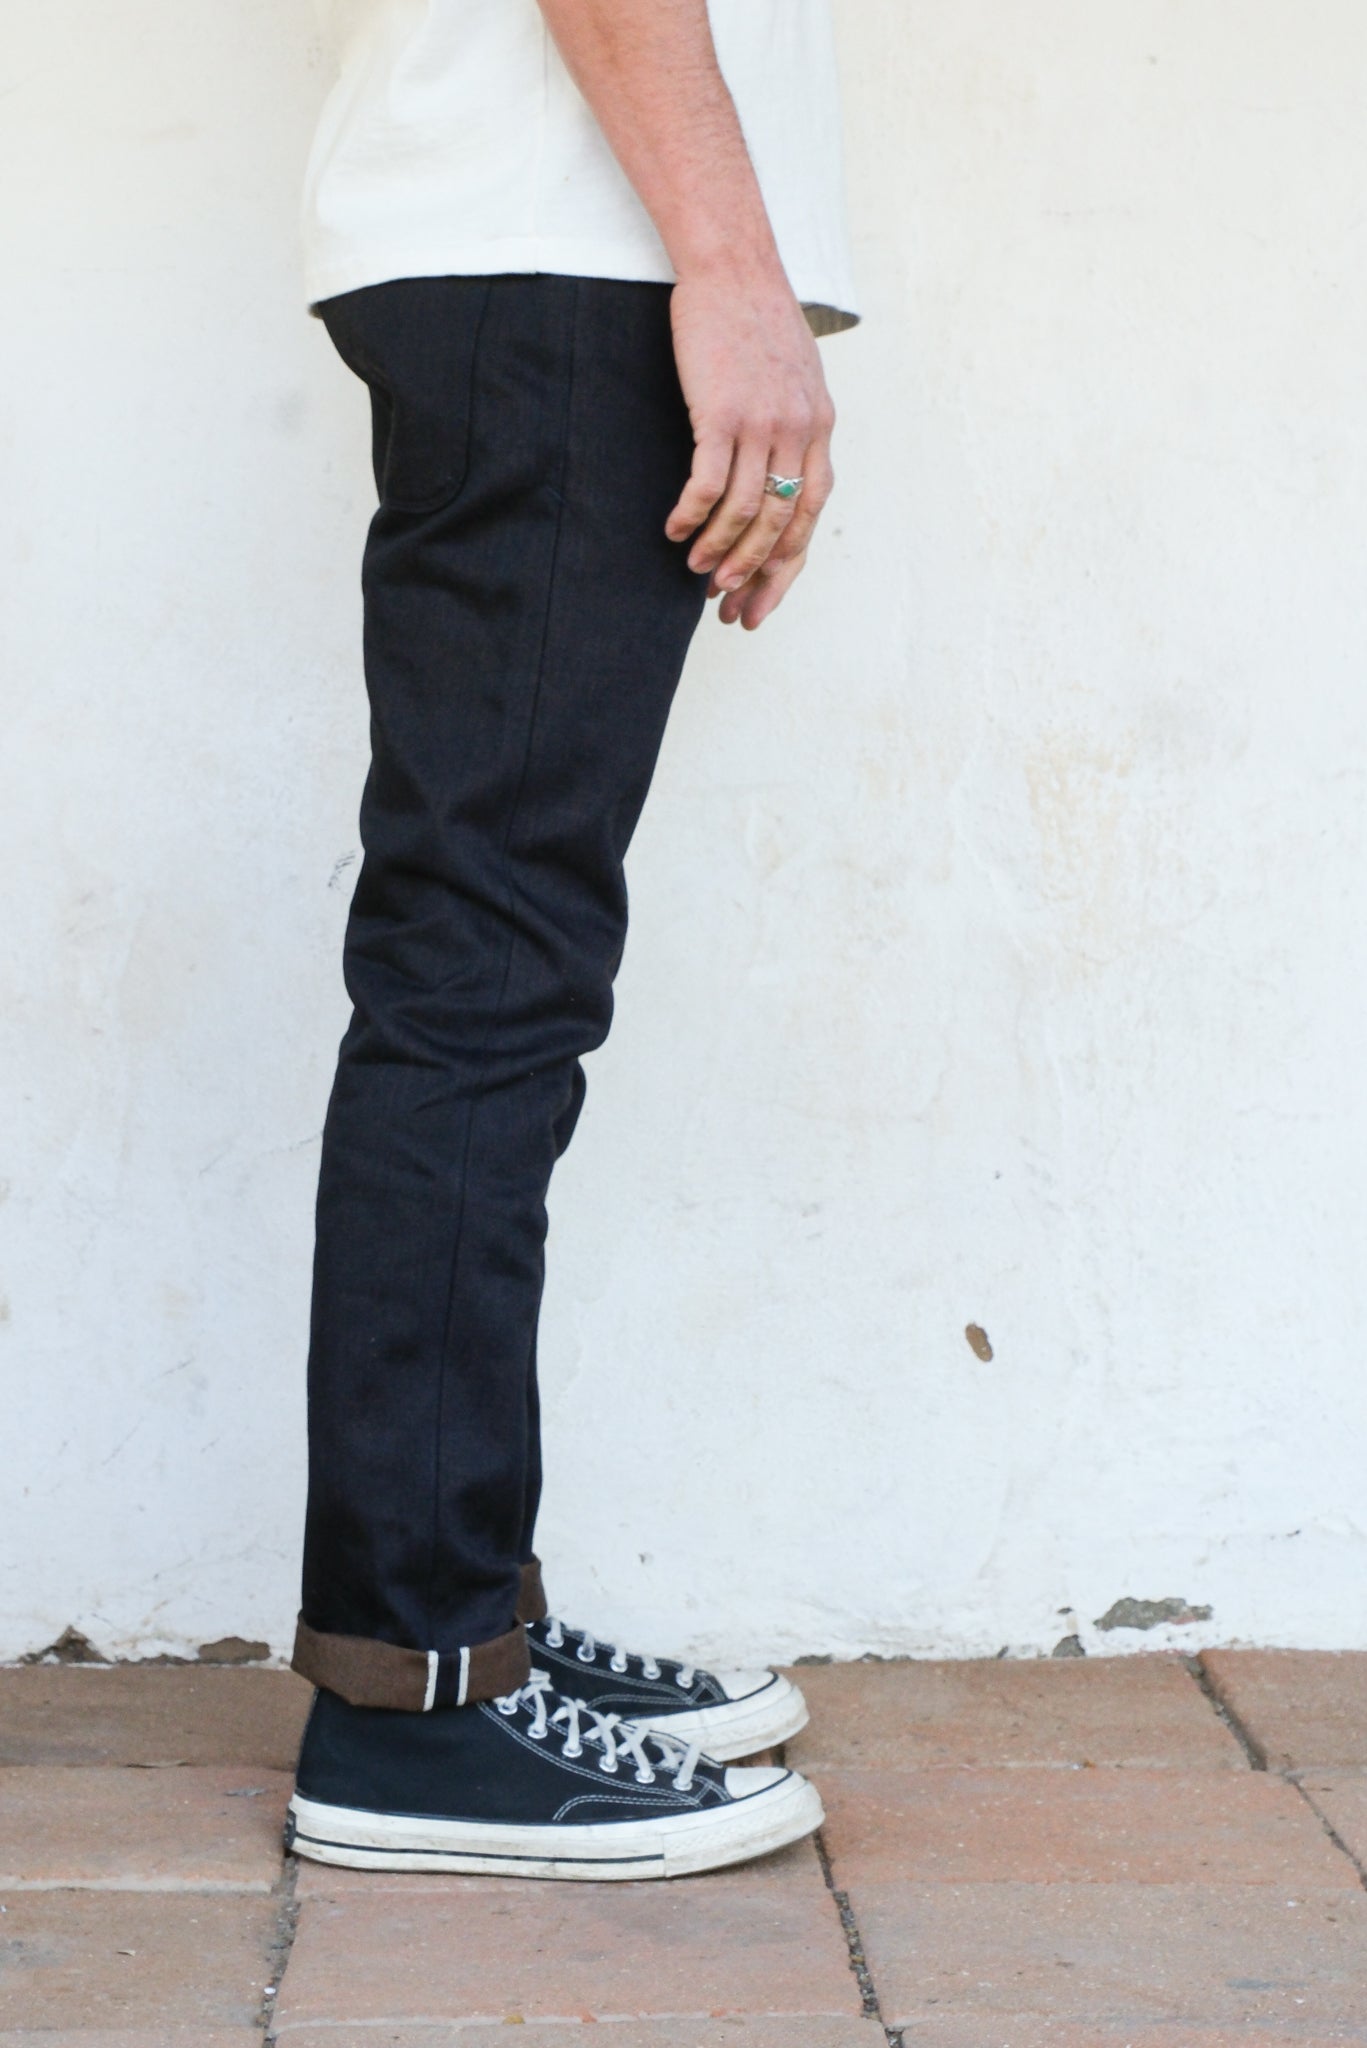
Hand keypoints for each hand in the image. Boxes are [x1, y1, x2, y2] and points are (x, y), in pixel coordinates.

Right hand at [665, 263, 835, 627]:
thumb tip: (784, 472)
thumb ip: (797, 426)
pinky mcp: (721, 412)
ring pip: (744, 512)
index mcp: (819, 430)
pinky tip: (673, 530)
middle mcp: (798, 433)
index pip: (808, 517)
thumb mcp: (798, 377)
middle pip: (779, 525)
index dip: (785, 567)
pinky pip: (707, 483)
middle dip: (752, 574)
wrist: (734, 267)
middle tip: (725, 606)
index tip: (760, 602)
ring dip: (717, 550)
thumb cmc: (756, 321)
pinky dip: (691, 515)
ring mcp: (762, 424)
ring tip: (695, 572)